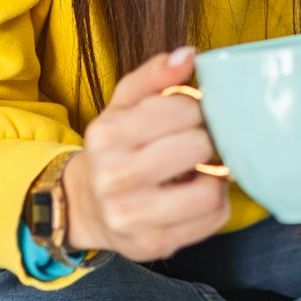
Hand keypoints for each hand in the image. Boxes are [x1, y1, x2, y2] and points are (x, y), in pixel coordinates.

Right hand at [61, 46, 231, 260]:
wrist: (85, 205)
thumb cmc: (116, 148)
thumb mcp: (124, 105)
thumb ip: (154, 75)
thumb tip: (189, 55)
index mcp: (108, 134)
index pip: (184, 110)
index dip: (197, 109)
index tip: (190, 116)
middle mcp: (115, 177)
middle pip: (200, 147)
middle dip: (206, 141)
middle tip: (198, 143)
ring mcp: (133, 216)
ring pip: (210, 190)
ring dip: (215, 176)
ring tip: (201, 170)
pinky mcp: (154, 245)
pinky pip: (213, 220)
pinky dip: (215, 203)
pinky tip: (196, 193)